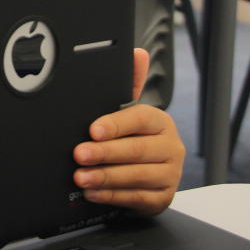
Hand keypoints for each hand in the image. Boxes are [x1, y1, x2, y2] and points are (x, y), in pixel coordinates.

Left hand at [72, 48, 184, 215]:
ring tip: (81, 177)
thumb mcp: (129, 111)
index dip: (116, 125)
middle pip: (137, 150)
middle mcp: (171, 147)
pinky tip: (93, 193)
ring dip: (105, 177)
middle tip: (78, 154)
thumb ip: (129, 84)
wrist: (152, 174)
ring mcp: (170, 174)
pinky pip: (138, 198)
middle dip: (104, 153)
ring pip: (137, 176)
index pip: (140, 119)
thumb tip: (137, 52)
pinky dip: (112, 196)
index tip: (93, 130)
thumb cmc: (133, 137)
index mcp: (160, 122)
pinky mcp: (163, 197)